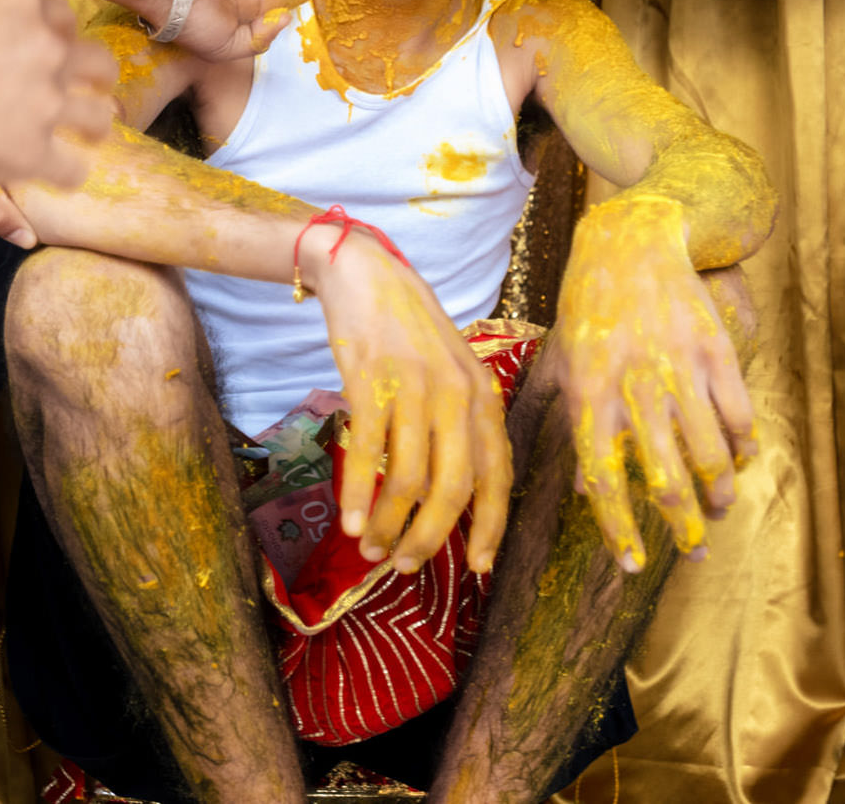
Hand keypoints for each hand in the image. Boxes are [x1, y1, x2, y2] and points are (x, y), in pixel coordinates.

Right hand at [0, 0, 116, 190]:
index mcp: (23, 3)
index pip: (63, 19)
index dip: (57, 36)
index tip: (53, 49)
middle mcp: (45, 49)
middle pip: (96, 65)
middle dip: (95, 77)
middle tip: (94, 91)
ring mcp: (42, 104)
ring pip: (96, 119)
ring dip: (93, 126)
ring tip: (89, 137)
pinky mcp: (29, 155)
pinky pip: (71, 169)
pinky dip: (68, 174)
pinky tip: (60, 176)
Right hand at [307, 227, 512, 574]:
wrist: (369, 275)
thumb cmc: (412, 333)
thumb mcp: (454, 375)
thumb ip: (462, 426)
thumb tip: (455, 496)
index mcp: (484, 399)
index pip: (497, 478)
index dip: (490, 529)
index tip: (479, 568)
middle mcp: (457, 397)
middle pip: (453, 490)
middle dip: (430, 539)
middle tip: (405, 565)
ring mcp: (415, 389)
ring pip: (408, 480)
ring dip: (387, 524)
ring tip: (370, 547)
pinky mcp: (372, 382)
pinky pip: (367, 453)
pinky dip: (357, 494)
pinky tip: (347, 519)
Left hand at [549, 196, 757, 570]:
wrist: (633, 238)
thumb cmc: (590, 305)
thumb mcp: (566, 361)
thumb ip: (575, 425)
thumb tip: (584, 491)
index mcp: (589, 395)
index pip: (604, 481)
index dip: (620, 531)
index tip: (635, 566)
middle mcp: (634, 388)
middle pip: (666, 480)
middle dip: (685, 528)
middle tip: (696, 553)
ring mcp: (679, 370)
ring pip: (711, 455)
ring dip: (720, 492)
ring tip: (720, 507)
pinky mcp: (716, 351)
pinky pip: (739, 416)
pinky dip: (744, 446)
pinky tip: (741, 457)